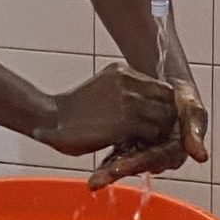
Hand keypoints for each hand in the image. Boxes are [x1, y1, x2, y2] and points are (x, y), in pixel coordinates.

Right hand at [34, 63, 176, 157]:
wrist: (50, 118)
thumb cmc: (73, 110)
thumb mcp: (101, 87)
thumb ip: (123, 90)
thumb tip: (144, 103)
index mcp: (122, 71)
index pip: (161, 87)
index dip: (163, 106)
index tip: (157, 120)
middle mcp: (128, 81)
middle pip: (168, 100)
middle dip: (167, 118)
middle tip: (158, 134)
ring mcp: (128, 100)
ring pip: (164, 117)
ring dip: (159, 132)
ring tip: (148, 143)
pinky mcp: (126, 122)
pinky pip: (152, 133)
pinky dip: (149, 143)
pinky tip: (138, 148)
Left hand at [89, 72, 208, 188]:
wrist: (167, 85)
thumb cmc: (184, 98)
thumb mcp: (192, 110)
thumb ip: (195, 131)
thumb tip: (201, 156)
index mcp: (175, 152)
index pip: (153, 159)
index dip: (135, 164)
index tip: (117, 169)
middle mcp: (159, 157)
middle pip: (136, 165)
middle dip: (117, 172)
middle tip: (98, 180)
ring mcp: (143, 152)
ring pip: (125, 164)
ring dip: (108, 173)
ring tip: (94, 180)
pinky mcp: (132, 146)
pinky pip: (117, 155)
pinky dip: (106, 161)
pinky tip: (92, 169)